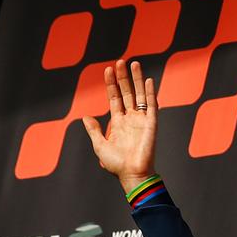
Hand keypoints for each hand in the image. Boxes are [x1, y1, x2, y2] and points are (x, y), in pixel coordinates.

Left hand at [80, 59, 159, 193]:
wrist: (131, 174)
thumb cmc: (116, 164)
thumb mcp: (99, 145)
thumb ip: (94, 130)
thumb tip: (85, 117)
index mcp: (119, 122)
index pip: (114, 97)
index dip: (111, 84)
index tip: (108, 69)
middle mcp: (131, 118)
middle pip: (127, 92)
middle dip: (123, 77)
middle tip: (120, 61)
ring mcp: (141, 119)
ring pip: (139, 94)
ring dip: (136, 79)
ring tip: (133, 63)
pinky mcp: (151, 123)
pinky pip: (151, 105)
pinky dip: (150, 92)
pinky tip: (148, 80)